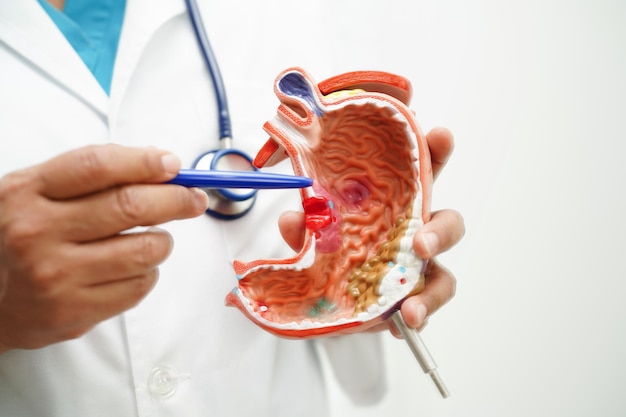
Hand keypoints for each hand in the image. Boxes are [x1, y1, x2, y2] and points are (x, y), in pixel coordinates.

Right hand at [0, 145, 208, 352]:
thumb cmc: (19, 238)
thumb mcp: (34, 193)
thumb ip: (89, 175)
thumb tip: (160, 164)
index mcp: (26, 192)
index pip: (97, 166)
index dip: (144, 162)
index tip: (173, 164)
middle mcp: (37, 232)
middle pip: (130, 206)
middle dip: (175, 199)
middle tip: (193, 199)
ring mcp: (55, 276)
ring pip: (144, 250)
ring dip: (162, 241)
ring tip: (154, 239)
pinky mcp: (73, 312)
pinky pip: (139, 286)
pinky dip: (148, 273)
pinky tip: (132, 268)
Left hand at [278, 127, 463, 333]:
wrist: (328, 301)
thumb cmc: (332, 252)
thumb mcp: (313, 233)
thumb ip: (306, 226)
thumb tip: (293, 220)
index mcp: (397, 205)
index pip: (422, 173)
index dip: (435, 153)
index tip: (440, 135)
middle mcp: (415, 235)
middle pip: (448, 225)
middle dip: (441, 232)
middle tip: (422, 243)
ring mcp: (416, 273)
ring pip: (444, 278)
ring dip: (432, 293)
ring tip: (410, 310)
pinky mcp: (410, 304)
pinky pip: (421, 312)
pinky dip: (412, 319)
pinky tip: (399, 326)